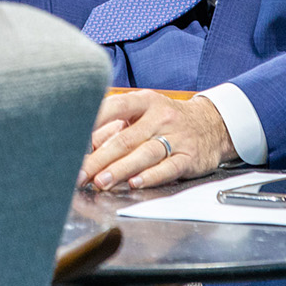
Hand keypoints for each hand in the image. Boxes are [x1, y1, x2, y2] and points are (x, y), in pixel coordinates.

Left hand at [78, 91, 236, 191]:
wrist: (212, 124)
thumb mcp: (142, 115)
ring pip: (145, 154)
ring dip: (120, 169)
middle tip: (81, 174)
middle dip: (100, 159)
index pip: (115, 107)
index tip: (73, 139)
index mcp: (145, 101)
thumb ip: (114, 128)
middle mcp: (160, 117)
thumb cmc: (166, 120)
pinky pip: (168, 168)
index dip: (93, 122)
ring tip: (101, 182)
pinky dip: (150, 176)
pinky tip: (134, 183)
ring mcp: (176, 137)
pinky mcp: (189, 157)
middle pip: (126, 138)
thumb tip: (83, 146)